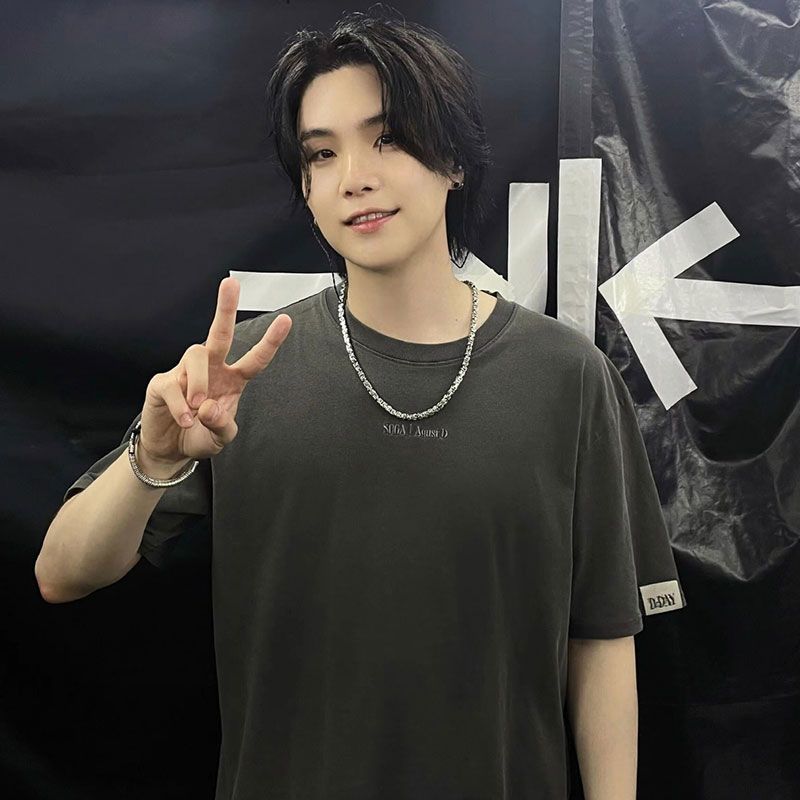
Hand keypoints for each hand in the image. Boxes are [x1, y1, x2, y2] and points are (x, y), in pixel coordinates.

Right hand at [139, 277, 291, 465]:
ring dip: (200, 381)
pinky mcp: (162, 384)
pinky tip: (184, 418)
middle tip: (231, 283)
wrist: (170, 451)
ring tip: (198, 406)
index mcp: (232, 380)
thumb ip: (222, 424)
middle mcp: (211, 369)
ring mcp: (185, 373)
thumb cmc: (200, 436)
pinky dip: (180, 405)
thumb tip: (210, 406)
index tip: (286, 320)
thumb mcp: (221, 437)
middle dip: (225, 308)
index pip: (255, 359)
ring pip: (196, 355)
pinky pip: (172, 385)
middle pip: (219, 334)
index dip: (270, 342)